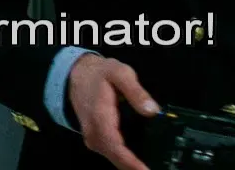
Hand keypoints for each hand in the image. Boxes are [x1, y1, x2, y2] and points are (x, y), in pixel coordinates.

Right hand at [66, 53, 159, 169]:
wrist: (76, 75)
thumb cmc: (100, 74)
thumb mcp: (119, 73)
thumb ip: (136, 91)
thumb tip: (153, 111)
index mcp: (100, 117)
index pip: (116, 146)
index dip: (131, 162)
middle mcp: (94, 133)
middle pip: (116, 158)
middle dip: (135, 167)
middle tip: (158, 169)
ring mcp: (93, 139)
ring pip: (114, 159)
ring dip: (131, 166)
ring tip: (152, 166)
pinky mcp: (96, 141)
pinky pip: (112, 154)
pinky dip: (126, 160)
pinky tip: (141, 162)